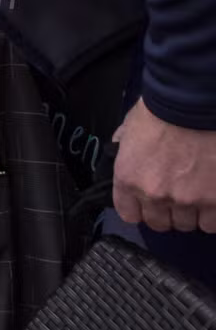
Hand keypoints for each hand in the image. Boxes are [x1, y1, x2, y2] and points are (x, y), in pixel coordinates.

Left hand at [113, 99, 215, 232]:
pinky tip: (212, 198)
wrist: (192, 104)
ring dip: (191, 213)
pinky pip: (212, 223)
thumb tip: (123, 153)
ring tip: (197, 194)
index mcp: (128, 177)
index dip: (140, 209)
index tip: (148, 202)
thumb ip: (124, 148)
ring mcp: (187, 200)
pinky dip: (212, 214)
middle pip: (160, 223)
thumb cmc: (160, 109)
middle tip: (176, 196)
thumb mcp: (129, 128)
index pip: (129, 214)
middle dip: (166, 212)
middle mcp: (155, 194)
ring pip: (188, 224)